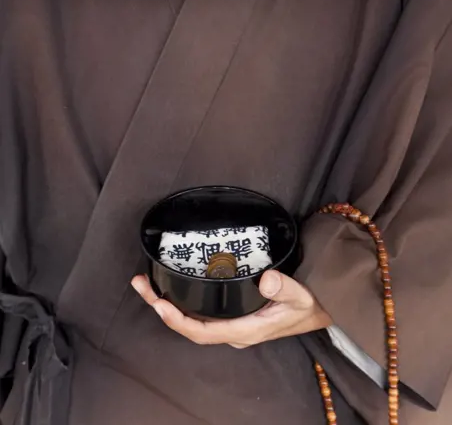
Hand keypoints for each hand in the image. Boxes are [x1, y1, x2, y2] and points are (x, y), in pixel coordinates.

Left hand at [131, 270, 331, 347]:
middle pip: (189, 327)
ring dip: (167, 305)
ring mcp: (232, 325)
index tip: (160, 305)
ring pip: (192, 321)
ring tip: (147, 284)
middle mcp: (233, 331)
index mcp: (244, 330)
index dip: (178, 322)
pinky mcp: (232, 317)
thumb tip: (265, 279)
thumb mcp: (300, 295)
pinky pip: (201, 315)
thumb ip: (283, 287)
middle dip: (162, 309)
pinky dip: (182, 303)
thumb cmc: (306, 305)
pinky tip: (172, 289)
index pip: (203, 332)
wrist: (316, 311)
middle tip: (141, 285)